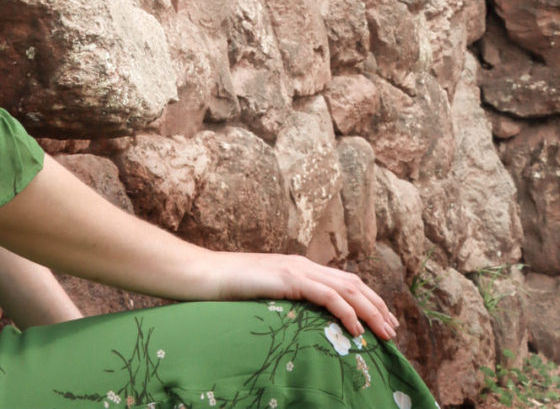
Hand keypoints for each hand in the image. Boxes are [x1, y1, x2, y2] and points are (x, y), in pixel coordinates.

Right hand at [201, 251, 398, 341]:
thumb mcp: (263, 297)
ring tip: (385, 333)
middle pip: (352, 283)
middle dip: (377, 306)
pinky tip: (356, 330)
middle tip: (394, 331)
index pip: (343, 281)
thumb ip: (284, 303)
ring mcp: (295, 269)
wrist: (202, 275)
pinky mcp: (288, 278)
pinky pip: (326, 295)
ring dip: (370, 311)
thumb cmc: (227, 290)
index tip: (383, 321)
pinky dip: (347, 312)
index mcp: (298, 267)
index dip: (367, 300)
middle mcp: (302, 264)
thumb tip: (301, 324)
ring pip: (346, 288)